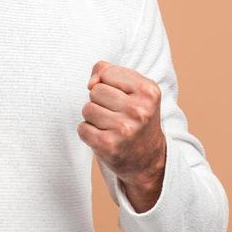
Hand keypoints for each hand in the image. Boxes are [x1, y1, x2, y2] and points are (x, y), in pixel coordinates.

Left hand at [77, 61, 166, 187]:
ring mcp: (124, 129)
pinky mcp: (108, 145)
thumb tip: (91, 82)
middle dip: (100, 101)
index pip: (107, 72)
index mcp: (149, 91)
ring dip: (94, 118)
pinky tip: (104, 137)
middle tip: (116, 115)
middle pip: (95, 90)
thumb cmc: (136, 118)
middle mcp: (139, 110)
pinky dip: (88, 132)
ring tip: (110, 126)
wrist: (147, 159)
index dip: (108, 84)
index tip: (122, 98)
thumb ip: (109, 72)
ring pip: (87, 109)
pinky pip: (82, 128)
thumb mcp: (135, 89)